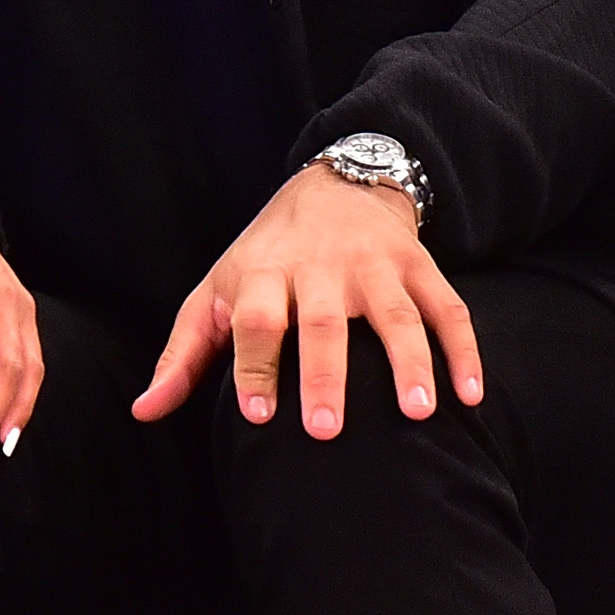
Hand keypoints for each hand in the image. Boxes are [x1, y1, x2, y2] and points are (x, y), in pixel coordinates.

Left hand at [134, 163, 483, 440]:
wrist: (334, 184)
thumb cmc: (264, 258)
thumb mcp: (214, 293)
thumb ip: (183, 355)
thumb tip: (143, 412)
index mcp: (263, 275)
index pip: (255, 320)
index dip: (254, 366)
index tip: (258, 416)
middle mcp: (319, 268)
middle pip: (321, 322)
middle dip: (324, 375)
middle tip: (326, 431)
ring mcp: (374, 265)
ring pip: (393, 314)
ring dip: (408, 363)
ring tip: (417, 413)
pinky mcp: (418, 266)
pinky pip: (447, 308)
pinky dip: (464, 351)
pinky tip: (470, 396)